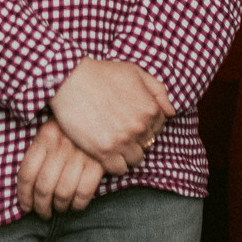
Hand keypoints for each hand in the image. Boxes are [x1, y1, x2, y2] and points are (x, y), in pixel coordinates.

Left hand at [15, 118, 105, 219]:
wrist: (106, 107)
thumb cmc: (75, 124)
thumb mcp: (53, 127)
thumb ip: (40, 149)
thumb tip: (28, 184)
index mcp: (46, 135)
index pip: (27, 173)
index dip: (24, 195)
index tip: (25, 206)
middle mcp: (61, 146)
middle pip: (43, 188)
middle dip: (41, 207)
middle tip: (43, 212)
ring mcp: (80, 155)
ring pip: (62, 193)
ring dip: (59, 207)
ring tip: (60, 207)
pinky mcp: (99, 163)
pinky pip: (83, 193)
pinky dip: (78, 204)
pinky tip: (76, 204)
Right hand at [48, 59, 172, 174]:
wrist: (69, 79)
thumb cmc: (102, 73)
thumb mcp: (135, 72)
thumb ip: (158, 91)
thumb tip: (171, 112)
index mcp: (150, 108)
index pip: (158, 128)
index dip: (145, 125)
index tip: (130, 120)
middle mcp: (140, 126)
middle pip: (147, 144)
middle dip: (136, 138)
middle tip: (119, 129)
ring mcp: (122, 141)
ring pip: (135, 159)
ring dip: (126, 153)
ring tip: (113, 141)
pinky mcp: (104, 152)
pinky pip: (119, 169)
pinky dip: (114, 163)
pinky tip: (105, 151)